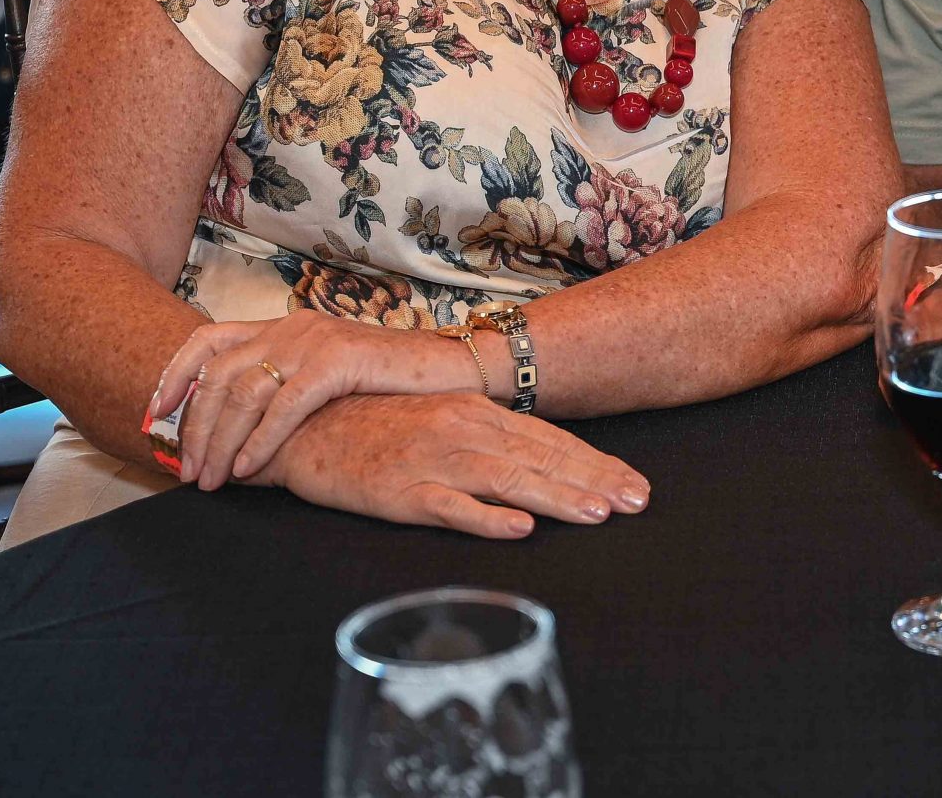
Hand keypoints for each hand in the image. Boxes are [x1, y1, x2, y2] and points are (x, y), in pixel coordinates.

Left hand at [148, 310, 469, 489]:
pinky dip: (259, 441)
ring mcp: (314, 341)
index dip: (174, 376)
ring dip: (220, 441)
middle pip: (218, 374)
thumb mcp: (324, 377)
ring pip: (244, 392)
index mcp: (283, 327)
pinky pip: (283, 406)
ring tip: (210, 480)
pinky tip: (247, 469)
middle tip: (184, 471)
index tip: (155, 415)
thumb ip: (283, 389)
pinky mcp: (337, 361)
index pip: (207, 340)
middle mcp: (291, 327)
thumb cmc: (388, 383)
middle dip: (194, 427)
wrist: (449, 368)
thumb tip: (233, 430)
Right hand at [255, 390, 650, 537]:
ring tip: (597, 514)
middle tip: (638, 503)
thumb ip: (491, 440)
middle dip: (595, 481)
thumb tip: (545, 467)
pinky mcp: (400, 491)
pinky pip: (449, 507)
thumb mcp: (442, 420)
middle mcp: (463, 430)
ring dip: (557, 497)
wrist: (304, 425)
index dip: (597, 464)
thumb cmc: (378, 424)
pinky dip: (485, 518)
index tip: (636, 486)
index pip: (551, 440)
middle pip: (542, 458)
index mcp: (477, 413)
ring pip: (508, 480)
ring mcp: (433, 460)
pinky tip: (518, 530)